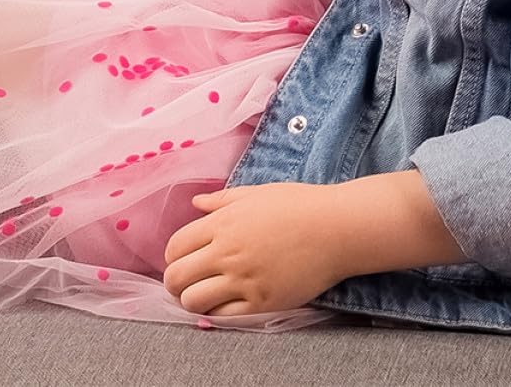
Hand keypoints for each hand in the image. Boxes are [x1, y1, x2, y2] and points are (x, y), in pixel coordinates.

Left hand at [162, 182, 342, 317]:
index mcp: (224, 222)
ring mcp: (244, 280)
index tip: (183, 259)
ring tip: (205, 295)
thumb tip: (195, 203)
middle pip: (177, 277)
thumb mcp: (257, 192)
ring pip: (194, 301)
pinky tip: (226, 303)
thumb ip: (222, 200)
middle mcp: (228, 252)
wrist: (337, 228)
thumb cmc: (300, 204)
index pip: (176, 247)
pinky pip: (223, 317)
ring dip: (193, 300)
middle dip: (175, 282)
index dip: (173, 256)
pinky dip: (217, 313)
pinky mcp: (262, 302)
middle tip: (186, 282)